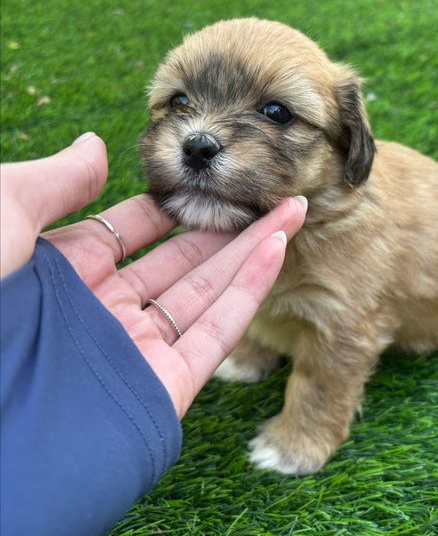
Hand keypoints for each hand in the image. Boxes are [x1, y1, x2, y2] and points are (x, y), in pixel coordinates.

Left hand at [0, 133, 306, 418]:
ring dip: (250, 252)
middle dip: (222, 228)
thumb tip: (94, 145)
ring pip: (205, 295)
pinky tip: (277, 248)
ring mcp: (135, 353)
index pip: (124, 235)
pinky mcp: (164, 389)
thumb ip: (50, 183)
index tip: (200, 186)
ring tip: (290, 211)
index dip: (165, 209)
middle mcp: (100, 316)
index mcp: (59, 278)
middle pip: (176, 263)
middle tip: (264, 193)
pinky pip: (215, 334)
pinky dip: (249, 292)